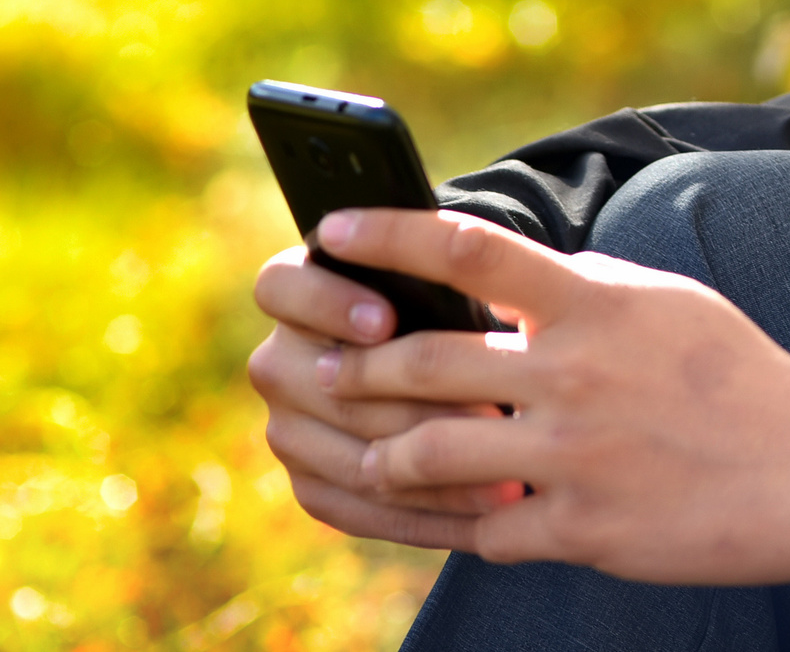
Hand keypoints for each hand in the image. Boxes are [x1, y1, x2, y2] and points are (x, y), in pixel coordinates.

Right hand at [247, 237, 523, 548]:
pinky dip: (427, 516)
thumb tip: (471, 285)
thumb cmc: (459, 304)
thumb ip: (442, 273)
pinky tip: (488, 517)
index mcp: (297, 292)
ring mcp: (287, 428)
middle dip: (413, 402)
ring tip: (509, 478)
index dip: (326, 303)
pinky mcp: (310, 483)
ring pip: (349, 456)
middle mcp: (280, 361)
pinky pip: (360, 510)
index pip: (281, 287)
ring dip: (435, 469)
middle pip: (324, 386)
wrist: (464, 365)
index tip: (386, 321)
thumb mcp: (450, 281)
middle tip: (489, 413)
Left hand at [311, 207, 789, 592]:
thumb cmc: (737, 376)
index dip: (384, 234)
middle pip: (423, 359)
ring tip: (371, 455)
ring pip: (429, 453)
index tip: (329, 229)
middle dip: (356, 368)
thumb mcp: (665, 303)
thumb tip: (514, 280)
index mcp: (595, 303)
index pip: (466, 248)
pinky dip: (461, 523)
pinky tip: (454, 517)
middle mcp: (575, 373)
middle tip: (325, 371)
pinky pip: (486, 530)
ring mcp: (575, 455)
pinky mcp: (584, 528)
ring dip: (385, 456)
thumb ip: (585, 288)